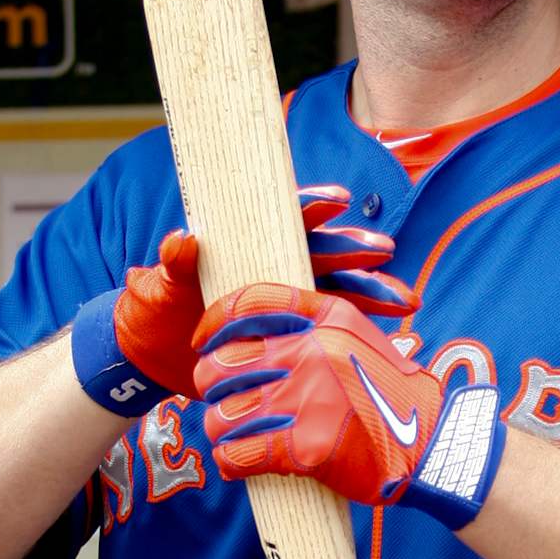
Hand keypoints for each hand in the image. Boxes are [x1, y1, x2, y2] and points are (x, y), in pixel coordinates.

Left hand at [105, 190, 415, 401]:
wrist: (154, 357)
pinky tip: (393, 338)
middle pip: (323, 253)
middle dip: (355, 251)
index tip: (338, 201)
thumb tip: (182, 238)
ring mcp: (288, 304)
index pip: (283, 219)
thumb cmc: (153, 311)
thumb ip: (173, 264)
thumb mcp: (158, 287)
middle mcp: (274, 268)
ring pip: (337, 292)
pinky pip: (333, 332)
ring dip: (372, 294)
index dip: (311, 207)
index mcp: (246, 245)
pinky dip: (362, 333)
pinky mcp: (294, 337)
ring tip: (406, 302)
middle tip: (384, 250)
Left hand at [194, 282, 505, 530]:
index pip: (249, 303)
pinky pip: (241, 452)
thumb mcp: (361, 339)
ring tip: (229, 436)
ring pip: (226, 412)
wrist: (433, 447)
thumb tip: (265, 326)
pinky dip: (230, 461)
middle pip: (224, 363)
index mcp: (327, 317)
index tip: (201, 340)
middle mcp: (314, 352)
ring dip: (220, 428)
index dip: (214, 322)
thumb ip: (318, 327)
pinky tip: (235, 463)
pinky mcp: (307, 448)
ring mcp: (310, 400)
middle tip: (219, 400)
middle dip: (210, 386)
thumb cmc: (393, 396)